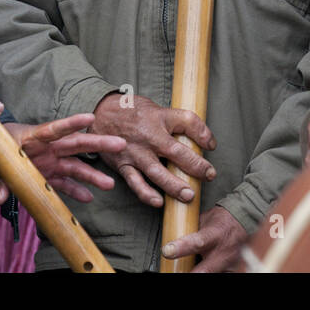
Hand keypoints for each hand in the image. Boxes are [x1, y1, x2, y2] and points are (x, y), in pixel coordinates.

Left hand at [0, 114, 127, 203]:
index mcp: (33, 138)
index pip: (55, 129)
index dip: (72, 123)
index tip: (90, 117)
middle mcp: (47, 148)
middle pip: (75, 144)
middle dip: (98, 144)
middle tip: (121, 144)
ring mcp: (50, 162)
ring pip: (75, 166)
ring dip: (91, 175)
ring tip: (110, 184)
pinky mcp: (48, 175)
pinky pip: (65, 183)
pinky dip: (76, 190)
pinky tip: (89, 197)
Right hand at [90, 93, 215, 207]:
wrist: (99, 113)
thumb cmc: (131, 111)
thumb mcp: (155, 108)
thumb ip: (174, 121)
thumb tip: (199, 137)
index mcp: (159, 116)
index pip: (188, 121)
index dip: (204, 133)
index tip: (211, 145)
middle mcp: (148, 135)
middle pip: (176, 151)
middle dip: (196, 165)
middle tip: (210, 175)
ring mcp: (135, 152)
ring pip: (157, 172)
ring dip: (174, 185)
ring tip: (189, 195)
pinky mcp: (123, 165)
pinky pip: (135, 182)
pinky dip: (146, 193)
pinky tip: (158, 202)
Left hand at [161, 205, 245, 272]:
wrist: (244, 221)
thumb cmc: (222, 220)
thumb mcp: (204, 220)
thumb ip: (190, 230)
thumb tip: (171, 237)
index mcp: (213, 235)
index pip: (197, 242)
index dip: (181, 247)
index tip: (167, 250)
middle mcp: (222, 252)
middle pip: (205, 270)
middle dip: (190, 274)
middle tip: (175, 273)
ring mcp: (229, 264)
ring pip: (212, 275)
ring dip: (199, 273)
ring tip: (188, 270)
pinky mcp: (233, 270)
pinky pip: (220, 274)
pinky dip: (210, 272)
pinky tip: (202, 269)